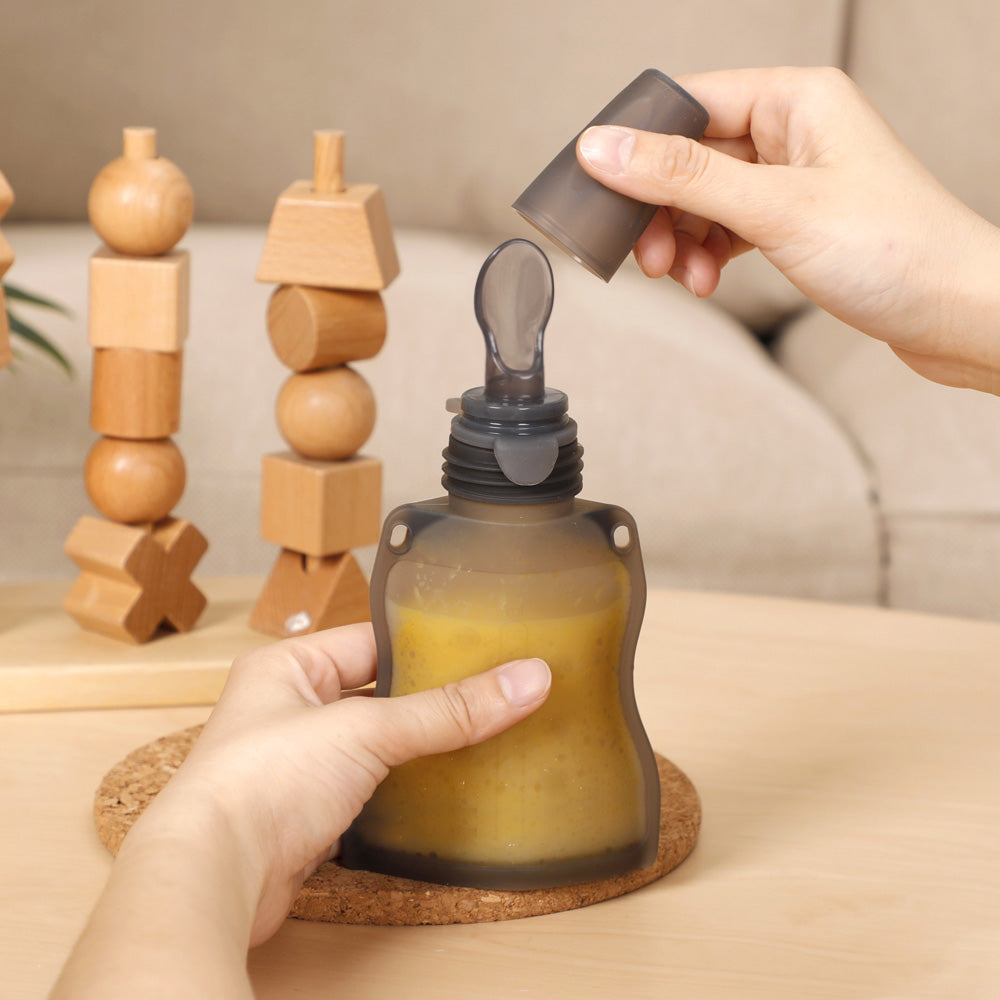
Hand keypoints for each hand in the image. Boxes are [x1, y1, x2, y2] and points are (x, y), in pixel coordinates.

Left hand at [52, 625, 549, 997]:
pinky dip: (400, 794)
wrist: (216, 876)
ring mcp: (296, 767)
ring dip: (415, 750)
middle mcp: (287, 711)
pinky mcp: (307, 817)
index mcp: (287, 666)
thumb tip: (527, 679)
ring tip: (478, 736)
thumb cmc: (260, 782)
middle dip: (427, 700)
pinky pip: (367, 793)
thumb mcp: (366, 729)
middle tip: (491, 691)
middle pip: (377, 696)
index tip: (481, 644)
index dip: (424, 644)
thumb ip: (448, 710)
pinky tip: (441, 790)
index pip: (371, 641)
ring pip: (373, 748)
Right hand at [576, 67, 999, 392]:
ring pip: (705, 197)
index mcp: (795, 98)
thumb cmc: (894, 250)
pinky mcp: (796, 220)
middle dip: (660, 207)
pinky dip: (709, 253)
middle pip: (690, 155)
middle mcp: (793, 129)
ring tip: (684, 277)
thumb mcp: (775, 209)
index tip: (599, 189)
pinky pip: (728, 226)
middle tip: (644, 252)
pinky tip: (708, 279)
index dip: (636, 144)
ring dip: (682, 238)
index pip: (686, 101)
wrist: (957, 314)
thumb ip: (683, 177)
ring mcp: (794, 177)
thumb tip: (603, 149)